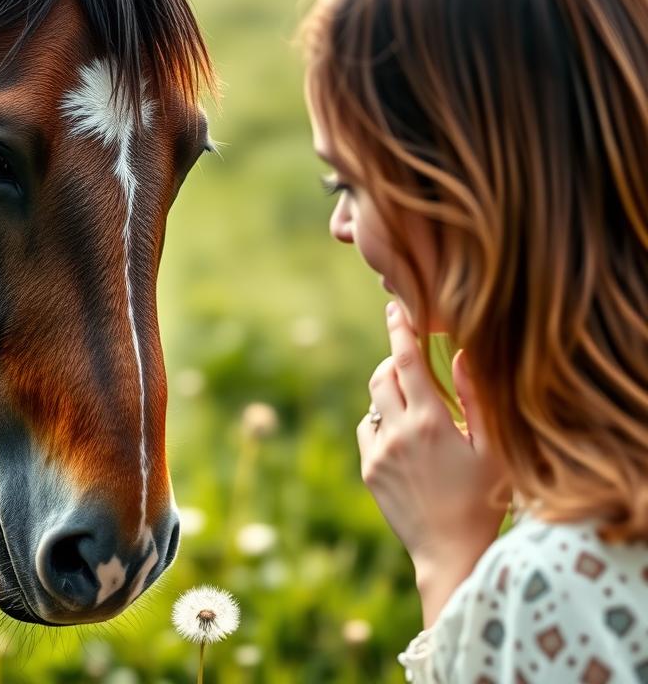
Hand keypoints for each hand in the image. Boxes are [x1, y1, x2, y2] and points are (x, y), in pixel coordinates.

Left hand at [357, 302, 509, 625]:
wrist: (450, 552)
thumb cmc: (483, 499)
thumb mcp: (492, 448)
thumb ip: (477, 398)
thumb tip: (463, 355)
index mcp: (431, 422)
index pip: (408, 362)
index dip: (399, 330)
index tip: (394, 307)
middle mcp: (398, 432)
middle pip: (382, 375)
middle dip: (396, 362)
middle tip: (415, 365)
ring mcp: (378, 452)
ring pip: (372, 401)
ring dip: (389, 392)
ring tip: (417, 406)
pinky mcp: (368, 469)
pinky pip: (367, 429)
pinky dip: (381, 421)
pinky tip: (404, 435)